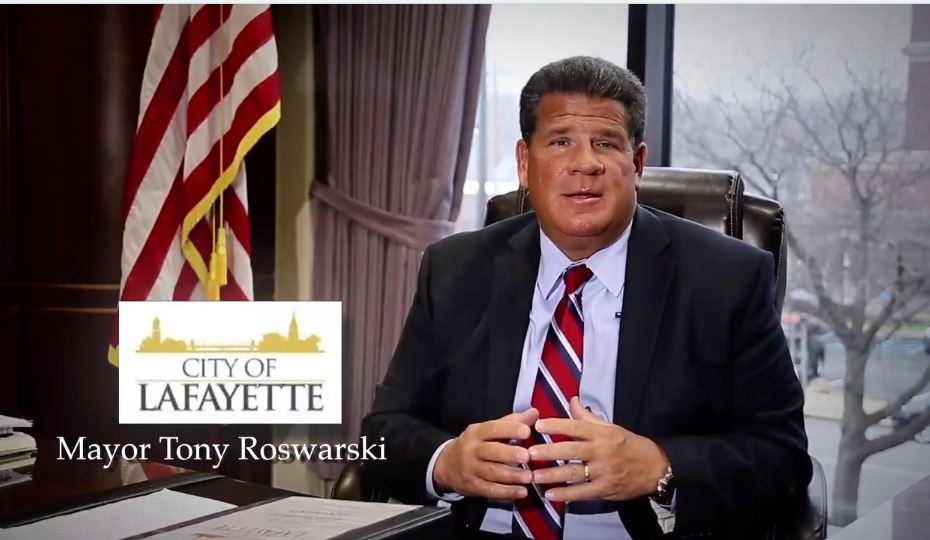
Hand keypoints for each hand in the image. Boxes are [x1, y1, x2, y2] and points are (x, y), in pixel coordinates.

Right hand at [433, 408, 538, 499]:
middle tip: (527, 456)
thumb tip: (534, 413)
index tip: (526, 431)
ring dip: (512, 476)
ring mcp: (471, 469)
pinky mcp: (473, 486)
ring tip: (529, 477)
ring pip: (492, 473)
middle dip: (509, 454)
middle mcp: (472, 450)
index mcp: (476, 433)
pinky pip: (490, 490)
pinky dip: (507, 492)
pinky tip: (522, 492)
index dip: (509, 429)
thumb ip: (511, 422)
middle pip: (491, 451)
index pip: (493, 428)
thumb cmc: (475, 444)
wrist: (446, 465)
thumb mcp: (487, 430)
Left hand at [529, 397, 668, 501]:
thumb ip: (587, 417)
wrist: (654, 467)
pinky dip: (566, 495)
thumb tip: (571, 399)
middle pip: (572, 451)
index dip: (556, 426)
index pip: (576, 427)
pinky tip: (550, 495)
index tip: (538, 425)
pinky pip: (583, 493)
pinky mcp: (605, 489)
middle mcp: (601, 451)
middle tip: (530, 453)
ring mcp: (603, 471)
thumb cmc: (628, 444)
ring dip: (552, 475)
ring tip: (533, 476)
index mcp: (601, 434)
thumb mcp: (610, 427)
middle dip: (550, 452)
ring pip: (574, 473)